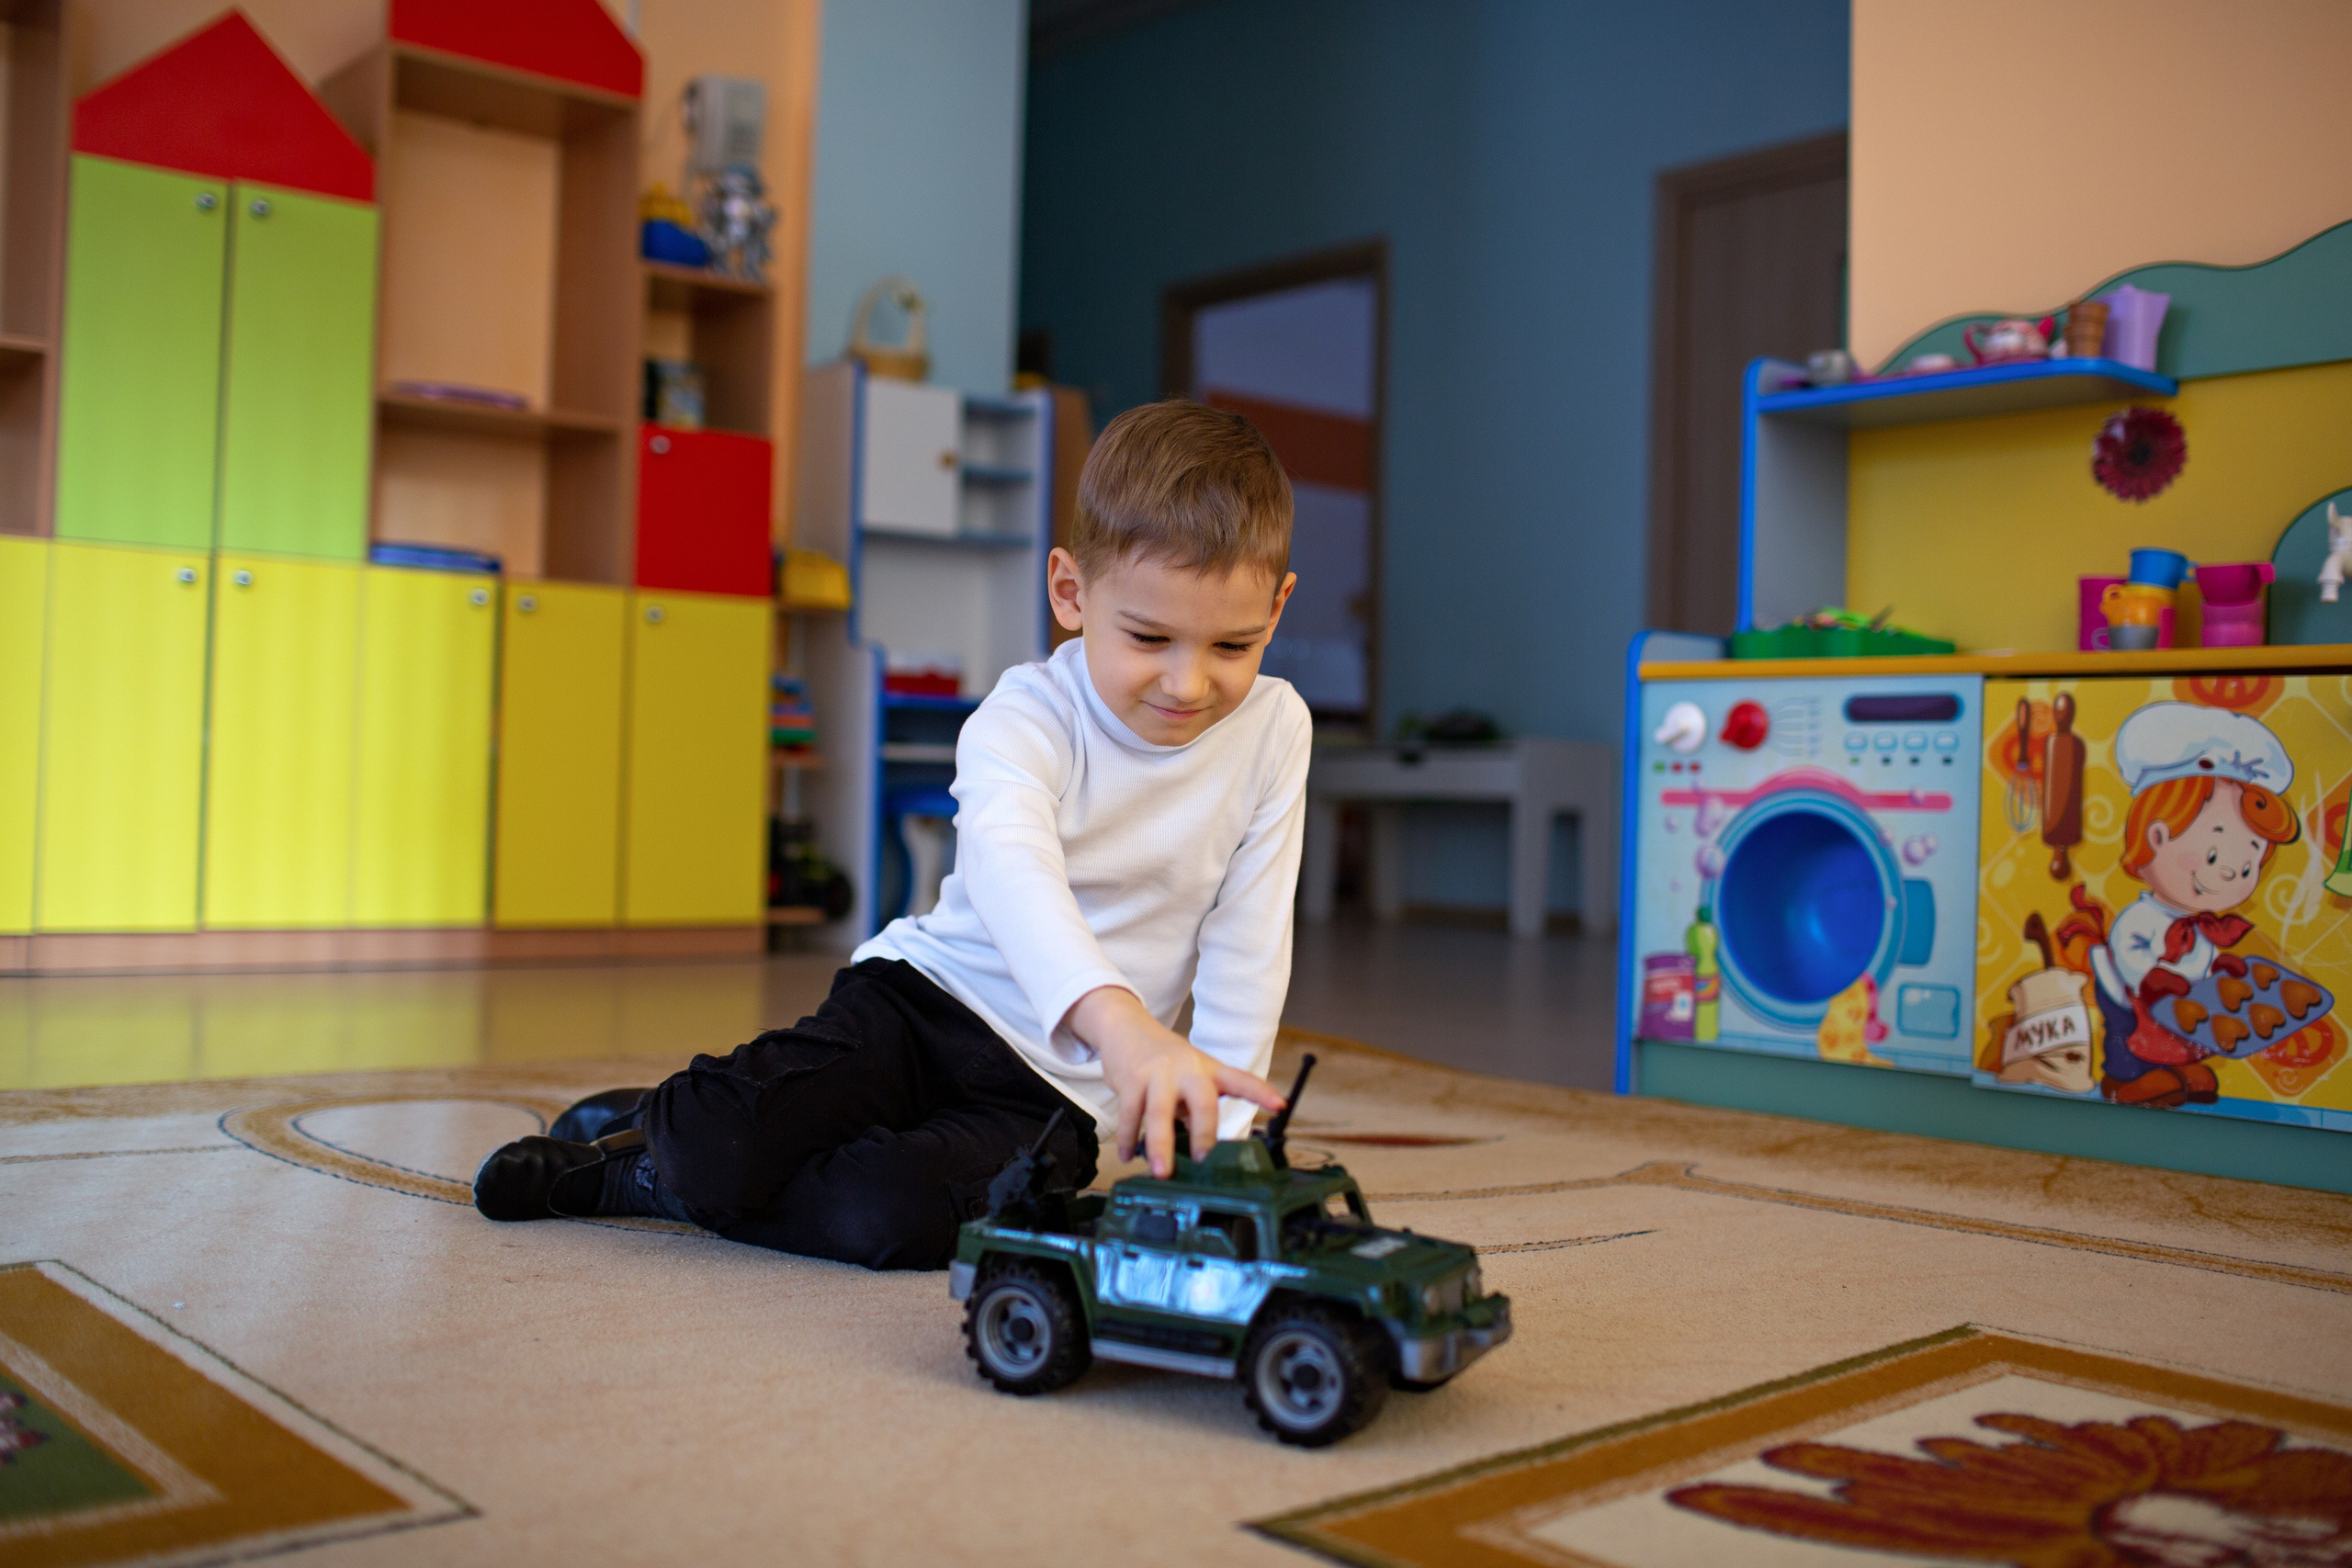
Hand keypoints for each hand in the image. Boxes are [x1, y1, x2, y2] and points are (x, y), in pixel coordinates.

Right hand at [1069, 987, 1285, 1177]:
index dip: (1261, 1093)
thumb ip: (1197, 1109)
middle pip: (1203, 1102)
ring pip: (1160, 1113)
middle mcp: (1188, 1069)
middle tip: (1202, 1159)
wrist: (1126, 1027)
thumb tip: (1199, 1151)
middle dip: (1204, 1133)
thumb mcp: (1189, 1077)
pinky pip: (1130, 1114)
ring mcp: (1159, 1073)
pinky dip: (1128, 1138)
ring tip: (1160, 1173)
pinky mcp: (1132, 1079)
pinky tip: (1129, 1155)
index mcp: (1209, 1070)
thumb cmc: (1164, 1061)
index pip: (1241, 1081)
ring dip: (1160, 1146)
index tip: (1280, 1105)